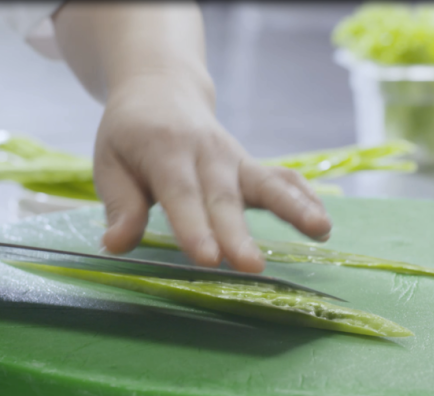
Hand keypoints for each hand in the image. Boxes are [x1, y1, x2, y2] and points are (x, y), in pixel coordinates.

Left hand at [94, 74, 331, 272]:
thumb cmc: (130, 134)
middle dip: (239, 233)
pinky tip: (323, 224)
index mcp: (165, 151)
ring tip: (320, 230)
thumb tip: (117, 245)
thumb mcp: (110, 162)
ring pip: (268, 182)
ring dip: (295, 207)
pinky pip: (283, 179)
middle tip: (253, 266)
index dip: (195, 227)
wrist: (163, 91)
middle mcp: (208, 154)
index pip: (182, 194)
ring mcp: (236, 159)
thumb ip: (120, 204)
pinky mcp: (252, 167)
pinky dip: (306, 197)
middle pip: (226, 198)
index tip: (208, 259)